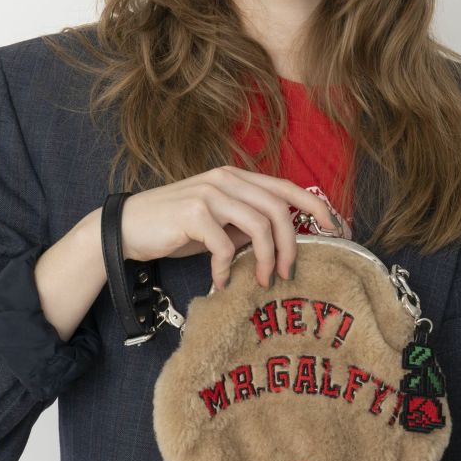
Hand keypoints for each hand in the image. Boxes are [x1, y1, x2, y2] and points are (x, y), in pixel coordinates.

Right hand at [118, 166, 341, 290]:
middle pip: (279, 208)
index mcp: (236, 177)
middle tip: (288, 274)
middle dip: (291, 245)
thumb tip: (281, 244)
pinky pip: (225, 245)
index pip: (286, 187)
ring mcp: (210, 192)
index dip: (315, 206)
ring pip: (260, 224)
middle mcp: (226, 179)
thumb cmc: (174, 228)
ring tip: (261, 282)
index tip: (335, 229)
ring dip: (265, 260)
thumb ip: (246, 225)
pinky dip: (228, 269)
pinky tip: (221, 283)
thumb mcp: (217, 223)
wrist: (125, 229)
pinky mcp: (193, 212)